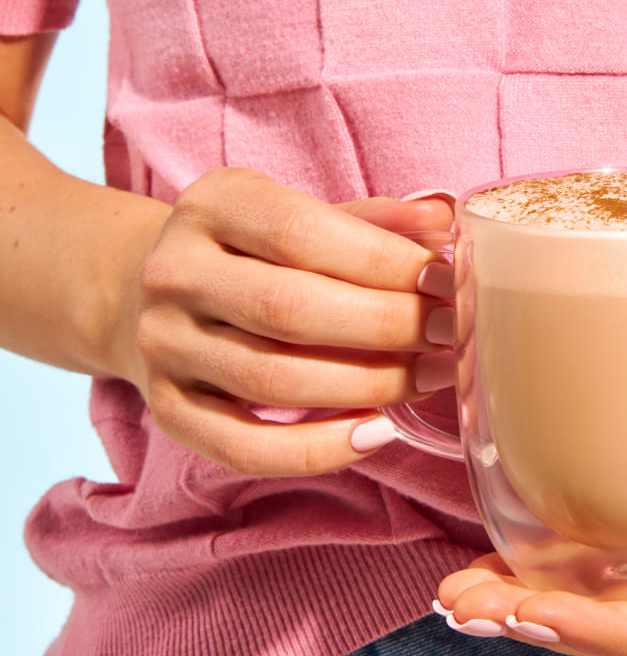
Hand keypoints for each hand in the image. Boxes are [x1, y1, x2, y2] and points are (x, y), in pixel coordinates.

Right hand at [118, 168, 455, 475]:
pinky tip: (377, 433)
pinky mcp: (169, 411)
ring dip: (369, 386)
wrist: (149, 295)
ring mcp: (163, 346)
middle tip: (447, 336)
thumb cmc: (253, 257)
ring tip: (430, 379)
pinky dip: (319, 450)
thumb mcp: (300, 218)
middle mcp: (175, 272)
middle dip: (387, 327)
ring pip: (273, 380)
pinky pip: (246, 447)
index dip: (384, 262)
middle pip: (290, 310)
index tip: (445, 283)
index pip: (303, 233)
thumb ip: (371, 222)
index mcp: (211, 205)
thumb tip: (444, 221)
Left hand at [437, 378, 626, 655]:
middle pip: (614, 631)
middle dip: (535, 624)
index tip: (528, 613)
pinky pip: (604, 561)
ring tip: (455, 595)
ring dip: (524, 602)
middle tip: (460, 607)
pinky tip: (496, 556)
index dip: (595, 632)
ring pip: (597, 602)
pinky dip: (547, 563)